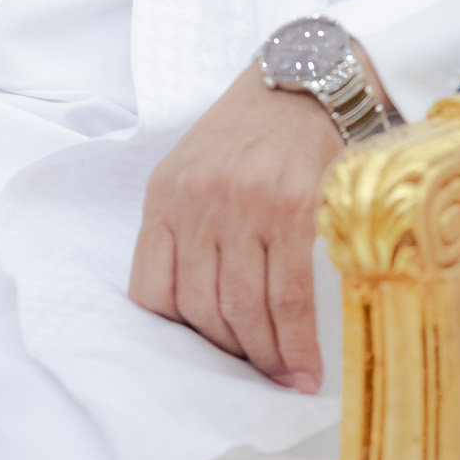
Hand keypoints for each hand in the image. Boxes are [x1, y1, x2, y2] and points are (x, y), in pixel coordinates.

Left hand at [127, 62, 343, 392]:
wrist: (308, 81)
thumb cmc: (254, 130)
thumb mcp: (197, 167)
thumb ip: (187, 225)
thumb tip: (201, 307)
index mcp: (166, 193)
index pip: (151, 291)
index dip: (178, 337)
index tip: (206, 357)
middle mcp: (199, 201)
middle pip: (201, 308)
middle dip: (228, 353)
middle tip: (254, 373)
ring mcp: (246, 206)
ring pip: (244, 309)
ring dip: (264, 358)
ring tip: (282, 378)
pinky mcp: (295, 210)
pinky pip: (289, 297)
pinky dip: (296, 344)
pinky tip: (305, 370)